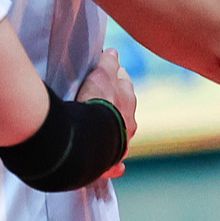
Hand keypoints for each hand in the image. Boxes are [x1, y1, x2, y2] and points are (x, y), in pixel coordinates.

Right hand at [76, 47, 137, 178]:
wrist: (91, 137)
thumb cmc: (96, 105)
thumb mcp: (101, 77)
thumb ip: (107, 64)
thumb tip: (114, 52)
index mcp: (126, 103)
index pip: (125, 87)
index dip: (118, 79)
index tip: (111, 75)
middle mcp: (128, 125)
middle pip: (126, 112)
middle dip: (119, 106)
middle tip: (107, 101)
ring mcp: (120, 144)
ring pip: (122, 137)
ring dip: (117, 132)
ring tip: (107, 131)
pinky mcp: (110, 163)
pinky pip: (115, 165)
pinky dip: (116, 166)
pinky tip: (118, 168)